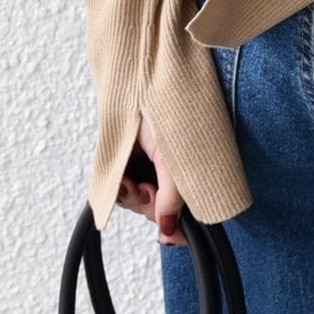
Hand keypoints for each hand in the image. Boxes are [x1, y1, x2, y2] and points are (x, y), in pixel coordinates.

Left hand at [118, 113, 188, 246]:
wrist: (135, 82)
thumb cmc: (160, 106)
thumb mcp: (171, 154)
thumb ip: (173, 195)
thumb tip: (167, 230)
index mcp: (192, 170)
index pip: (191, 216)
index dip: (180, 230)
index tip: (167, 232)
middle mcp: (173, 173)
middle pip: (164, 213)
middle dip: (152, 207)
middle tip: (146, 189)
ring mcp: (150, 171)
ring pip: (142, 205)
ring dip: (134, 198)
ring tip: (129, 181)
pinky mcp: (129, 167)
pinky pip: (123, 193)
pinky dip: (121, 191)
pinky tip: (122, 180)